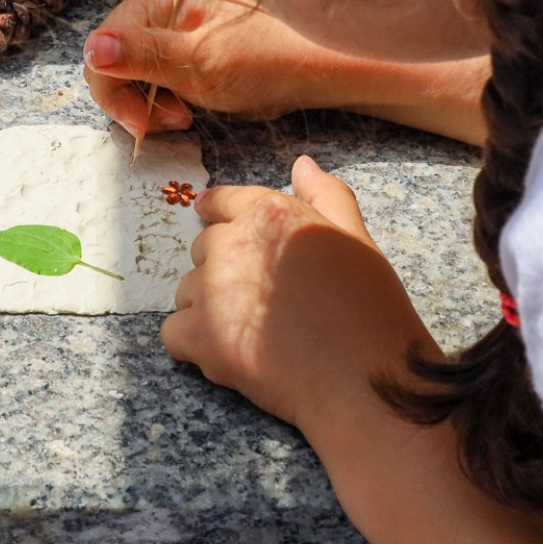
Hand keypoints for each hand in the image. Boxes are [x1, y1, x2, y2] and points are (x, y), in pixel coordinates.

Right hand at [82, 0, 359, 136]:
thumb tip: (94, 49)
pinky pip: (155, 71)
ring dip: (151, 102)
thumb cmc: (271, 62)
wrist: (323, 66)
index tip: (148, 127)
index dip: (116, 94)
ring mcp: (174, 18)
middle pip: (112, 58)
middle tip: (175, 123)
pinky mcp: (188, 39)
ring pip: (132, 70)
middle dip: (135, 99)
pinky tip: (193, 106)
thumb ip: (145, 56)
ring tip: (187, 115)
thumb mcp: (203, 66)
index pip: (102, 47)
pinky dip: (167, 96)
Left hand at [161, 155, 438, 442]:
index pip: (221, 202)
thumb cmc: (369, 310)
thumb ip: (326, 196)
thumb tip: (301, 164)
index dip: (219, 216)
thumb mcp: (357, 239)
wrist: (366, 379)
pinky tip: (228, 355)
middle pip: (203, 249)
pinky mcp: (200, 336)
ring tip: (252, 332)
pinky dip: (193, 346)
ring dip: (207, 309)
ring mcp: (212, 290)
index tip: (217, 226)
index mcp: (270, 213)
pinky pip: (173, 333)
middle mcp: (233, 243)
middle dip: (224, 271)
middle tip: (262, 301)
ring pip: (185, 291)